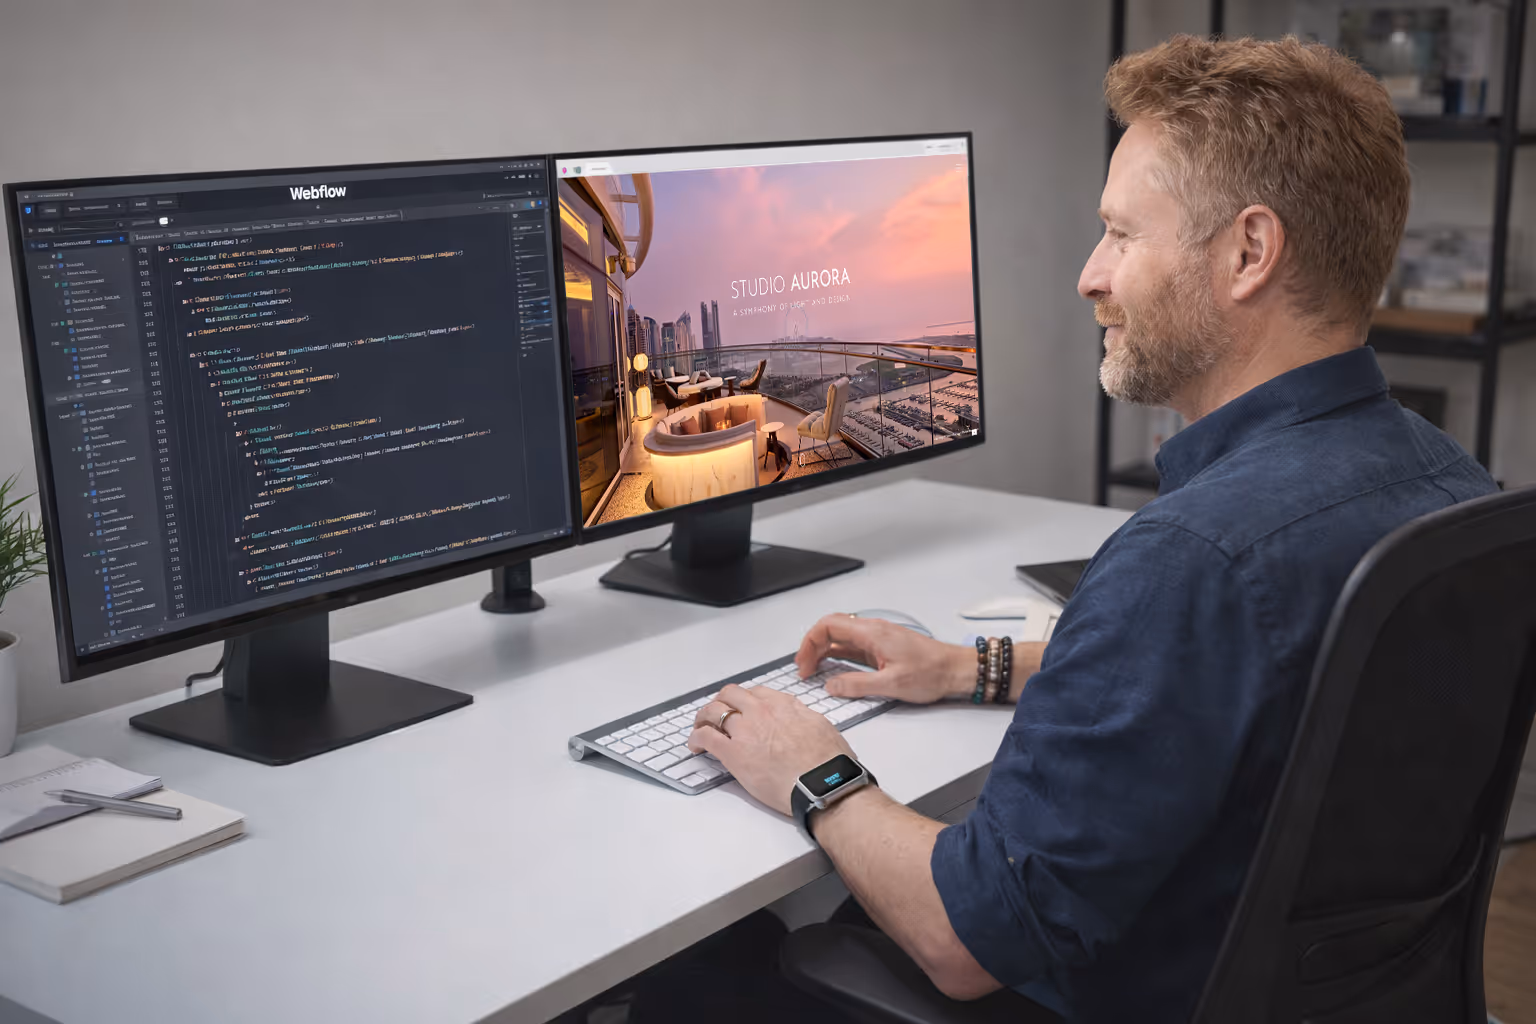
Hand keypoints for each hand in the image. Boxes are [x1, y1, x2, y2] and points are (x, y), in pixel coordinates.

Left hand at [687, 683, 853, 815]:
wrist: (823, 783)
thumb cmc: (829, 762)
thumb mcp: (821, 727)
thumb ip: (804, 717)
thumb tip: (798, 716)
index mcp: (783, 705)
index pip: (755, 693)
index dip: (744, 700)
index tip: (742, 708)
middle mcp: (761, 711)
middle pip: (730, 695)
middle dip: (721, 702)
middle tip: (717, 713)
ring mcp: (745, 730)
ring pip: (713, 711)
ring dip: (703, 717)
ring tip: (699, 727)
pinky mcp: (733, 753)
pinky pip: (706, 737)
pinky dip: (696, 738)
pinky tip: (695, 746)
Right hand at [795, 614, 975, 703]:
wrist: (956, 670)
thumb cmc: (932, 672)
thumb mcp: (891, 684)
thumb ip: (857, 685)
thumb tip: (831, 685)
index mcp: (872, 633)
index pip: (828, 627)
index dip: (809, 644)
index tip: (803, 664)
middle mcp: (873, 630)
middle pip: (831, 629)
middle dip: (812, 646)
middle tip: (804, 669)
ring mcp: (877, 638)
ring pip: (841, 637)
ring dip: (824, 651)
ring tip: (813, 670)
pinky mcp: (882, 647)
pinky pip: (853, 646)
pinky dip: (838, 655)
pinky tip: (834, 668)